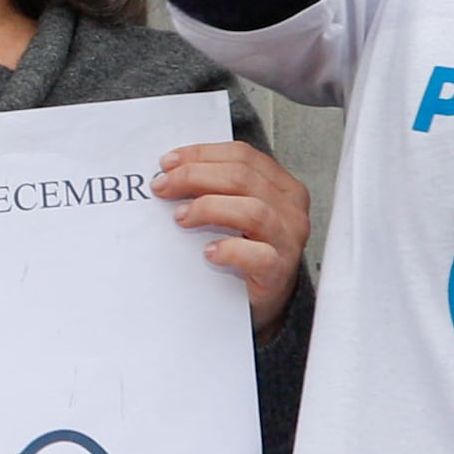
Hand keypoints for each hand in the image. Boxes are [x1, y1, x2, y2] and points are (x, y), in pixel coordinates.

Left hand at [161, 139, 312, 332]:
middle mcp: (290, 209)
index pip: (243, 155)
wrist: (262, 299)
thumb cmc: (247, 252)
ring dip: (209, 208)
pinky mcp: (279, 271)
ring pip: (252, 210)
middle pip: (243, 177)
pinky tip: (208, 251)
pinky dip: (229, 249)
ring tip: (181, 217)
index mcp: (281, 186)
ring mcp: (288, 240)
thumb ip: (216, 188)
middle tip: (163, 186)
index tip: (168, 162)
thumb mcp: (236, 211)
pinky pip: (258, 255)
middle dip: (195, 176)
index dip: (202, 154)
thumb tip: (171, 171)